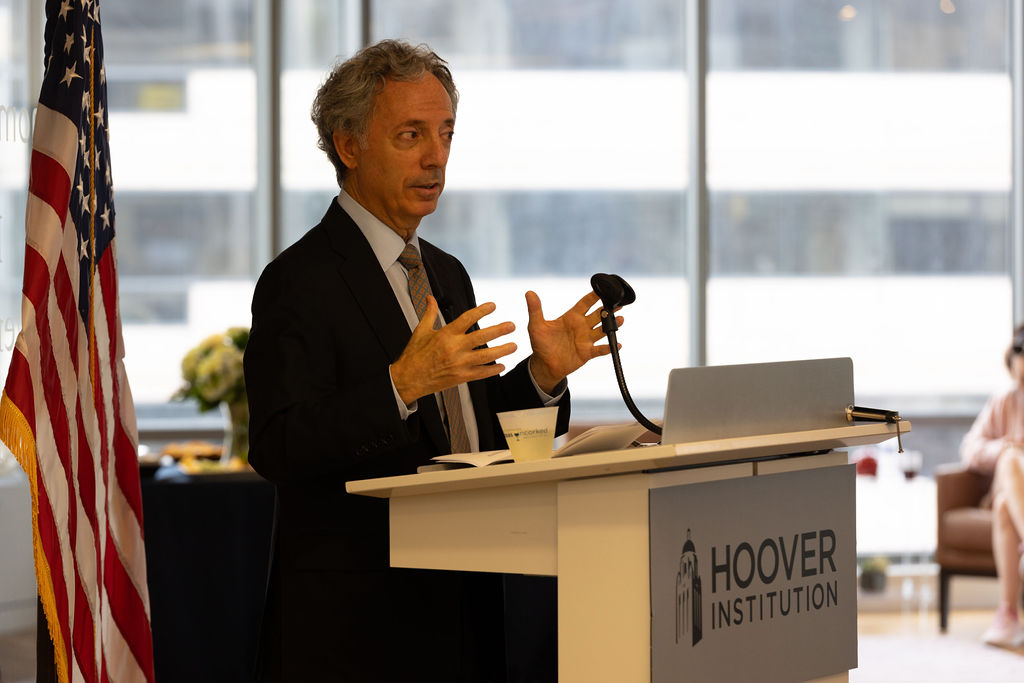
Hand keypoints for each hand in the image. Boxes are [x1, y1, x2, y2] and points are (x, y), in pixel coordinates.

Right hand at [391, 296, 516, 405]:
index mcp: (445, 335)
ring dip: (502, 351)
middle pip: (482, 337)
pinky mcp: (460, 378)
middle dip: (499, 330)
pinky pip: (481, 373)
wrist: (408, 379)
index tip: (493, 306)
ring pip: (486, 356)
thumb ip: (429, 313)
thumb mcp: (421, 331)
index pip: (467, 318)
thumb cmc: (414, 355)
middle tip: (512, 325)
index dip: (482, 310)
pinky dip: (493, 370)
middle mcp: (454, 348)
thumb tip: (430, 297)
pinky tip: (502, 366)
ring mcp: (459, 364)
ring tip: (514, 346)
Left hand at [525, 290, 621, 393]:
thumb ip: (535, 309)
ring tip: (621, 319)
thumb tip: (529, 293)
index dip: (594, 296)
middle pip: (599, 314)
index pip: (585, 303)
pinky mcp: (587, 353)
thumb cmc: (540, 343)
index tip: (603, 288)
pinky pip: (601, 350)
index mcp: (571, 317)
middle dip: (609, 308)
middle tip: (619, 302)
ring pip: (603, 330)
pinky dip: (609, 348)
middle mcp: (581, 326)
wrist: (544, 365)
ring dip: (612, 324)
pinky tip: (617, 345)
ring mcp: (586, 339)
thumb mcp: (536, 326)